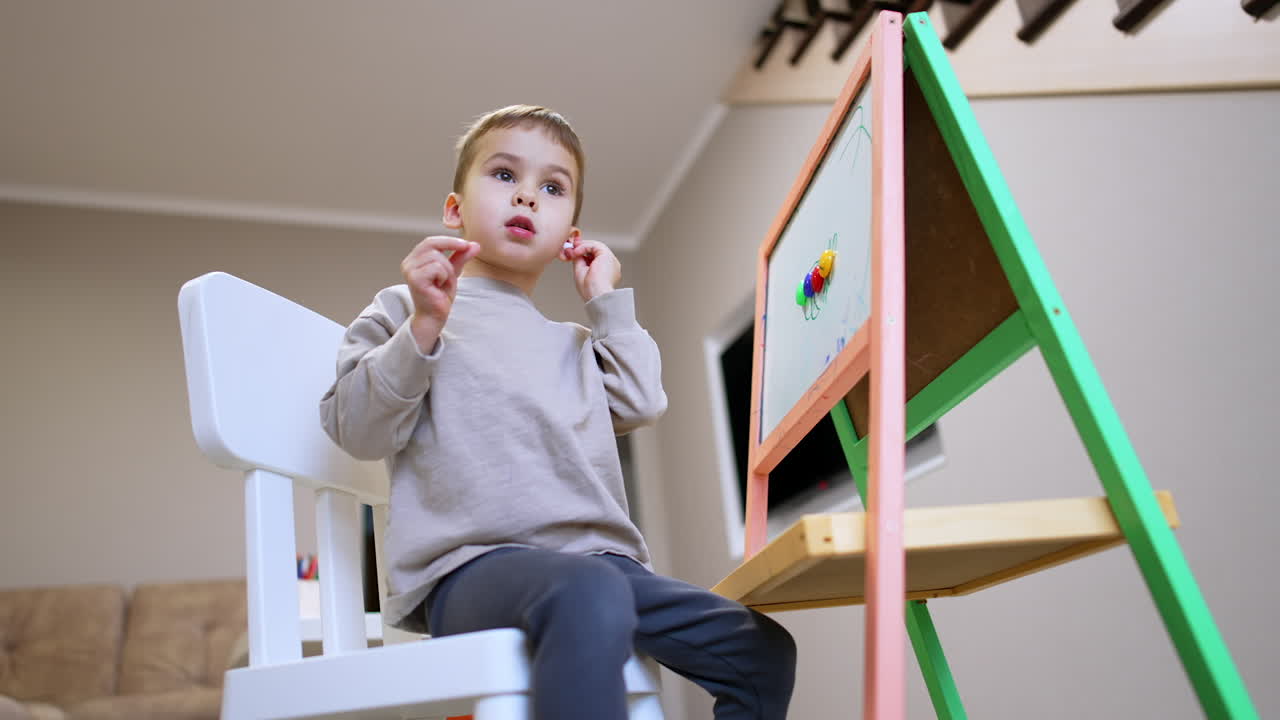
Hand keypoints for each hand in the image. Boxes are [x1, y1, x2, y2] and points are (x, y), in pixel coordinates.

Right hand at [401, 236, 480, 352]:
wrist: (435, 316)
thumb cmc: (440, 295)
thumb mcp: (452, 271)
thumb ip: (461, 257)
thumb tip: (475, 244)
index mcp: (414, 259)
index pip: (430, 240)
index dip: (449, 240)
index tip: (466, 244)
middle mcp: (408, 263)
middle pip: (433, 245)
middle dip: (448, 260)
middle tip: (451, 275)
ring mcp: (409, 270)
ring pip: (437, 257)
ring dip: (447, 271)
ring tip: (442, 283)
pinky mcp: (414, 279)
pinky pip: (437, 268)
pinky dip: (444, 277)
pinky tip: (438, 287)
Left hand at [562, 237, 620, 301]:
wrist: (596, 295)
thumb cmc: (590, 290)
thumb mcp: (581, 272)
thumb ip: (579, 260)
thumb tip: (575, 251)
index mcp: (605, 272)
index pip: (594, 258)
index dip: (583, 253)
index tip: (571, 252)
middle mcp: (610, 266)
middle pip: (596, 251)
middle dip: (582, 248)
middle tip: (570, 249)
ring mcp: (611, 260)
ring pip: (596, 247)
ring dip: (582, 247)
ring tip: (572, 252)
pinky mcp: (608, 256)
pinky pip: (595, 245)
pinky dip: (584, 247)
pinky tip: (577, 252)